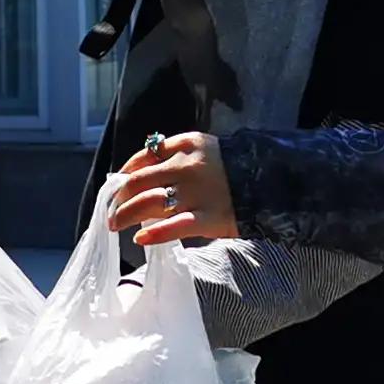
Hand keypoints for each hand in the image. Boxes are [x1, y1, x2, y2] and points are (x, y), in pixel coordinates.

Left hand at [106, 131, 236, 244]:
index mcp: (187, 145)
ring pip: (149, 203)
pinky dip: (154, 233)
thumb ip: (175, 155)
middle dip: (120, 198)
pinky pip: (174, 227)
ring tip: (116, 224)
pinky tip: (140, 238)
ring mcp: (197, 193)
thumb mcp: (205, 149)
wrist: (271, 182)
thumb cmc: (232, 168)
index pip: (143, 158)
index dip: (125, 174)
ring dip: (126, 215)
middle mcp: (188, 166)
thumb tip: (138, 173)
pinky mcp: (207, 218)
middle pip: (139, 182)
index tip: (118, 186)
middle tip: (113, 209)